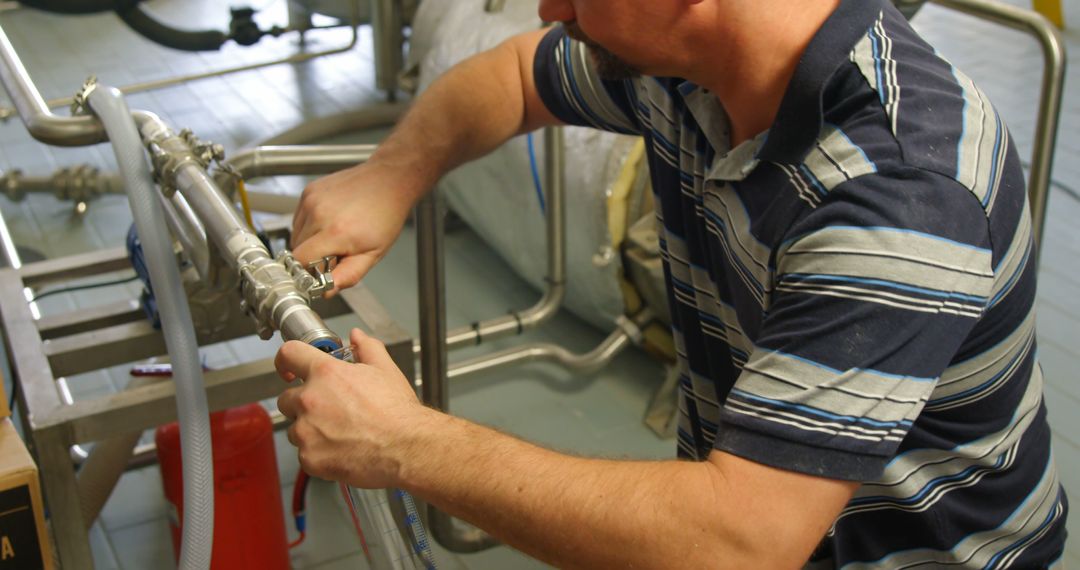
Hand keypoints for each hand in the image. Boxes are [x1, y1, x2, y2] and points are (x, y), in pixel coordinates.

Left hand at [275, 328, 434, 487]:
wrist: (406, 446)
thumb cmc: (397, 412)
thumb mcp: (385, 370)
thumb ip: (367, 348)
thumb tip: (357, 337)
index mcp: (326, 373)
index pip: (288, 354)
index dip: (286, 360)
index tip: (288, 369)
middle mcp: (310, 400)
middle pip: (286, 398)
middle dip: (303, 402)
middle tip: (329, 410)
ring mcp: (306, 431)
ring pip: (294, 428)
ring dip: (309, 429)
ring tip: (339, 432)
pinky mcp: (309, 457)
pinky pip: (304, 454)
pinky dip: (318, 453)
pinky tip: (340, 449)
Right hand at [291, 162, 416, 294]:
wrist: (388, 180)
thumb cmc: (385, 215)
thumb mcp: (374, 253)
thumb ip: (348, 275)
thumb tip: (326, 291)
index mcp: (335, 232)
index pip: (300, 262)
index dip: (307, 272)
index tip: (318, 274)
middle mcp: (319, 214)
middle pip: (296, 250)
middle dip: (312, 258)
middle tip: (334, 253)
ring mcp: (312, 200)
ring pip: (296, 234)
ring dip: (309, 241)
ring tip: (334, 236)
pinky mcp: (309, 191)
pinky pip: (299, 218)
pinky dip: (309, 225)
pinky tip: (329, 222)